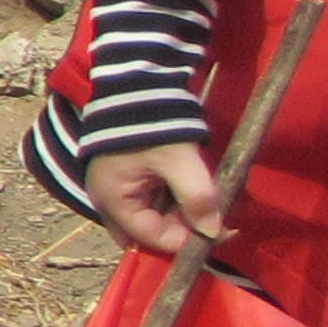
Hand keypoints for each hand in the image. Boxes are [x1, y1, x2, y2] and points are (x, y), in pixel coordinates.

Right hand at [87, 140, 224, 258]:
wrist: (135, 87)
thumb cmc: (153, 129)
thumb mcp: (180, 163)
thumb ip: (198, 199)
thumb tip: (214, 232)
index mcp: (114, 202)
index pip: (154, 239)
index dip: (188, 239)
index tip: (220, 229)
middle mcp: (107, 202)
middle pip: (148, 233)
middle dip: (181, 228)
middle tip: (211, 214)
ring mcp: (115, 189)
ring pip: (151, 217)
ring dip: (179, 213)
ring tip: (202, 195)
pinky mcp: (125, 176)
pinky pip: (149, 200)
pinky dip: (171, 200)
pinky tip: (188, 186)